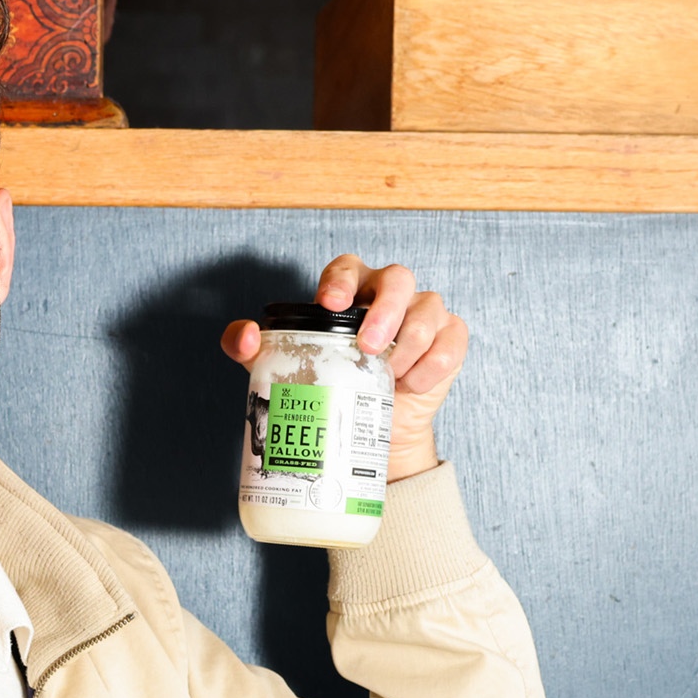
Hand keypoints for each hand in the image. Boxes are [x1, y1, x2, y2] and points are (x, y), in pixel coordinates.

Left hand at [218, 255, 468, 481]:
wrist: (368, 431)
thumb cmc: (330, 385)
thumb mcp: (283, 366)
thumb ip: (250, 348)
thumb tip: (246, 338)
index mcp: (352, 291)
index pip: (348, 266)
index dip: (341, 279)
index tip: (329, 303)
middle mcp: (391, 295)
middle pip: (398, 279)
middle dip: (385, 310)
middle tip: (368, 346)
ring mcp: (425, 314)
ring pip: (428, 309)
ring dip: (409, 344)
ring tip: (388, 375)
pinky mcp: (449, 339)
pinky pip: (450, 341)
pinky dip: (432, 364)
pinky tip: (411, 384)